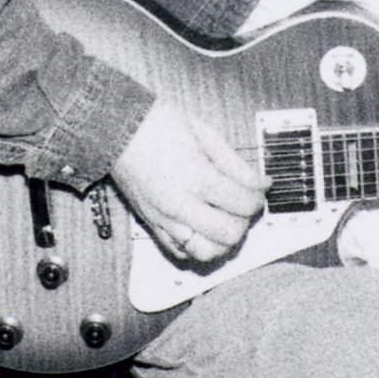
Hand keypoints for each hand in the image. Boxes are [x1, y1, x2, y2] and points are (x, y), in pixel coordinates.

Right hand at [111, 99, 268, 264]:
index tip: (258, 190)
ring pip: (206, 252)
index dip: (258, 198)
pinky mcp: (152, 225)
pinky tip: (202, 228)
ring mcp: (164, 219)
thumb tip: (261, 183)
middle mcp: (181, 204)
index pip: (242, 203)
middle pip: (229, 234)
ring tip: (225, 220)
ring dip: (223, 241)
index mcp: (197, 177)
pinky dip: (197, 247)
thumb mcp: (205, 134)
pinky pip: (180, 253)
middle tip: (242, 205)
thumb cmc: (158, 124)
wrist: (117, 128)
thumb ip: (236, 164)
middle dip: (244, 221)